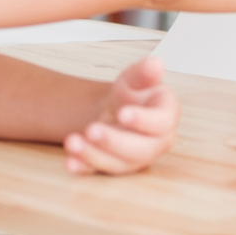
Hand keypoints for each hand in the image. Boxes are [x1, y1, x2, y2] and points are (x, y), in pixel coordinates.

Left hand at [63, 56, 180, 174]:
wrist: (116, 109)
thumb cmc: (132, 94)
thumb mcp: (135, 77)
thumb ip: (144, 73)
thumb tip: (155, 63)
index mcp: (166, 117)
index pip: (161, 123)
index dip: (143, 120)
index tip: (122, 113)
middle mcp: (155, 143)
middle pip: (140, 150)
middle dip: (114, 142)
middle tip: (92, 129)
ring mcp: (135, 159)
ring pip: (119, 164)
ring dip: (94, 155)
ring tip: (72, 142)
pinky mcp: (114, 167)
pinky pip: (99, 171)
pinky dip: (84, 168)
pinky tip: (69, 162)